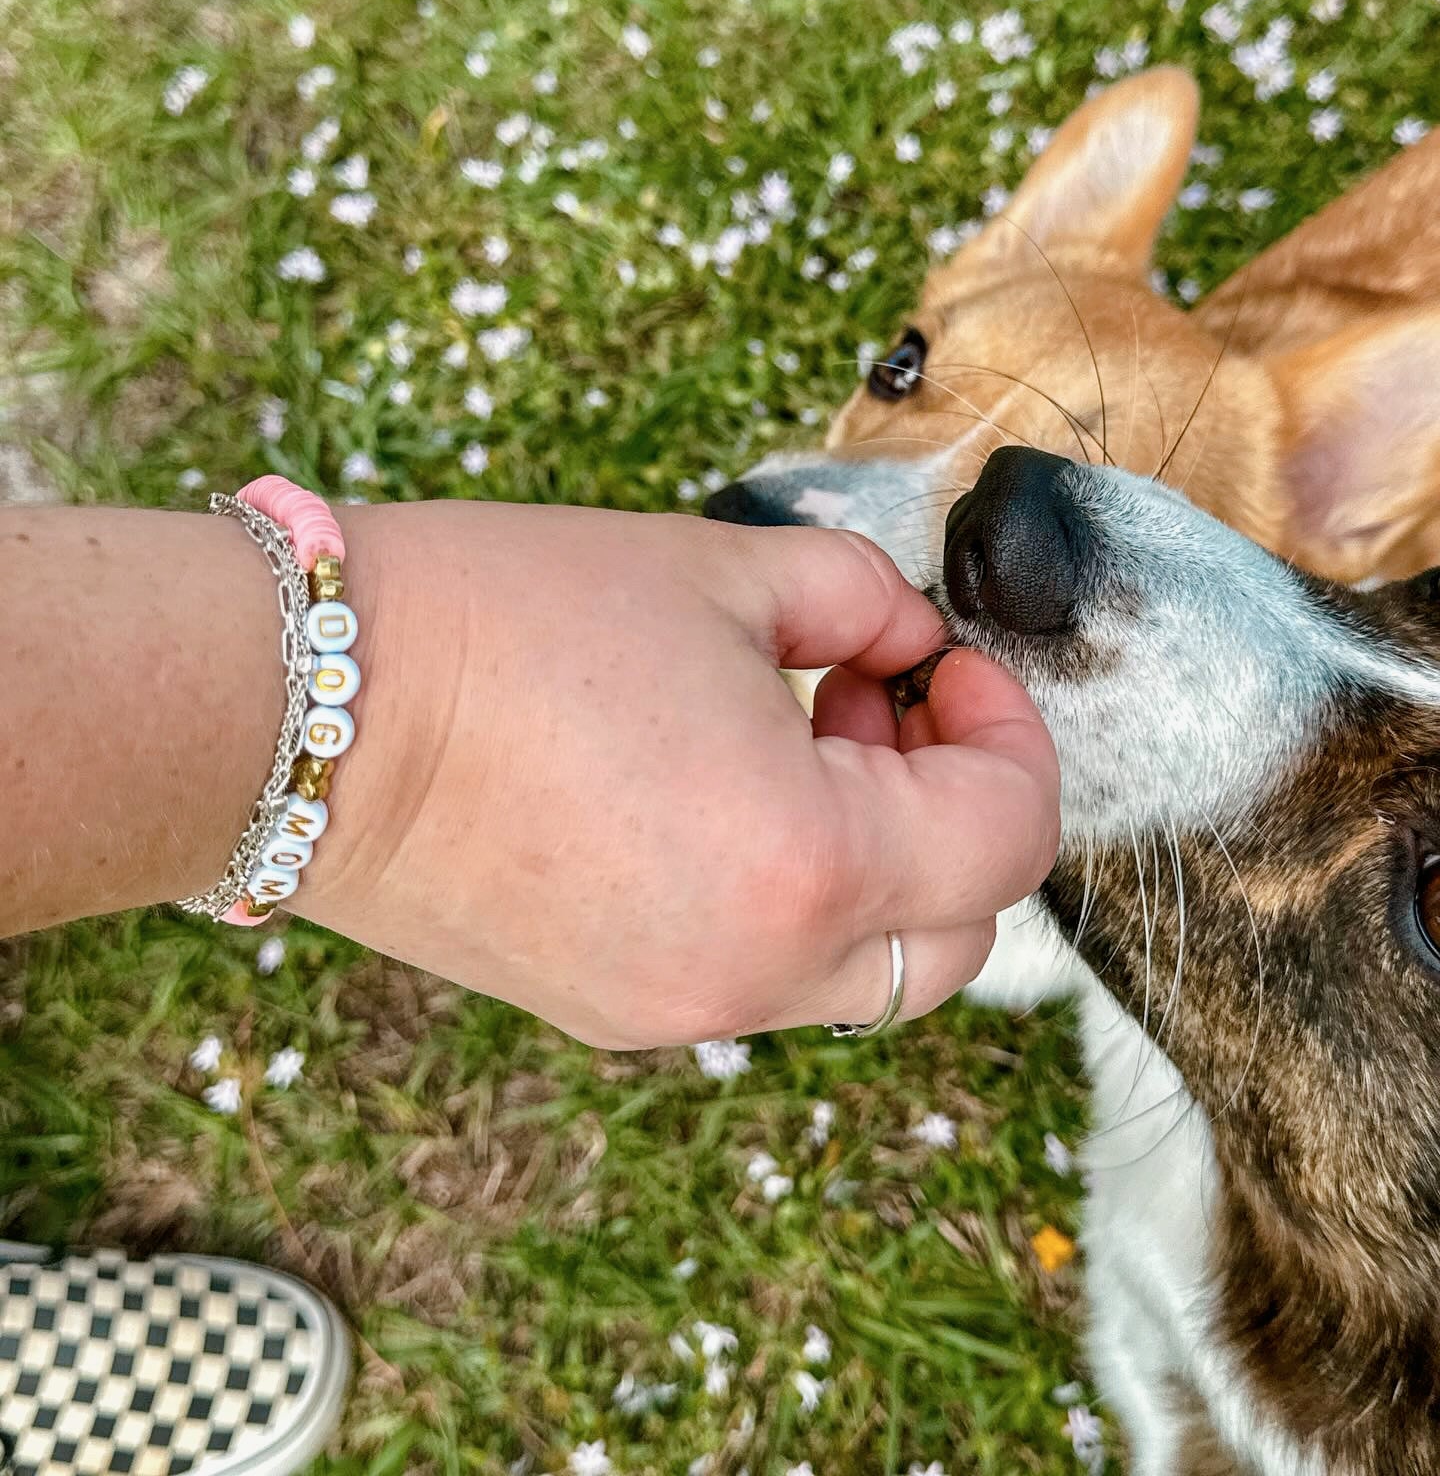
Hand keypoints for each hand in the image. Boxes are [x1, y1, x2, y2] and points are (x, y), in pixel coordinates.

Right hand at [307, 504, 1058, 1048]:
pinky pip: (755, 971)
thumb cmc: (507, 620)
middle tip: (884, 703)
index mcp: (807, 866)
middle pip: (950, 940)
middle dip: (954, 815)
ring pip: (854, 970)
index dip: (1009, 731)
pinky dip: (781, 895)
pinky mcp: (604, 1009)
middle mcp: (755, 973)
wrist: (307, 705)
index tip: (949, 662)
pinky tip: (708, 790)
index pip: (1004, 840)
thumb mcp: (722, 572)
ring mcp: (675, 1008)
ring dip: (870, 862)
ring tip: (787, 737)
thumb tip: (910, 638)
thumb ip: (864, 601)